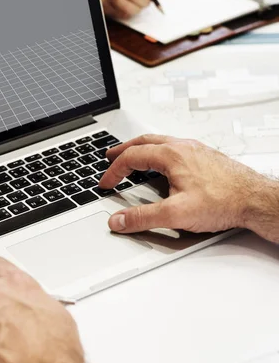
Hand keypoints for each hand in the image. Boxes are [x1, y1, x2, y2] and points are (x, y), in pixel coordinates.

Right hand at [100, 135, 278, 241]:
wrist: (257, 200)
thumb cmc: (224, 202)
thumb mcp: (176, 214)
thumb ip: (143, 217)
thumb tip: (118, 220)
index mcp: (171, 154)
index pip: (131, 157)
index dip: (114, 171)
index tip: (106, 183)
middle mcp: (183, 147)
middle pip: (144, 142)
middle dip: (123, 150)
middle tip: (110, 156)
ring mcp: (195, 150)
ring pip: (160, 142)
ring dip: (141, 148)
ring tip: (133, 156)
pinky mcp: (205, 157)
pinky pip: (175, 147)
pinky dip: (159, 152)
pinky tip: (163, 164)